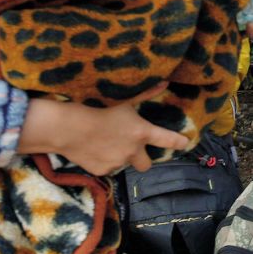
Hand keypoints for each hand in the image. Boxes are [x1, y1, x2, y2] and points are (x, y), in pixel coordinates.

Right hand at [20, 84, 191, 175]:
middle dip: (142, 159)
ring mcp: (117, 163)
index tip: (185, 142)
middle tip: (132, 148)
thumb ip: (145, 93)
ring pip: (123, 164)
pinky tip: (92, 148)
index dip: (179, 142)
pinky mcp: (102, 171)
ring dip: (119, 157)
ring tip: (104, 142)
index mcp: (142, 133)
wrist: (67, 127)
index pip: (168, 140)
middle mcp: (133, 151)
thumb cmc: (96, 107)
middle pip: (146, 165)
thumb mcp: (123, 99)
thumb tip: (165, 82)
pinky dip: (103, 161)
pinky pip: (107, 168)